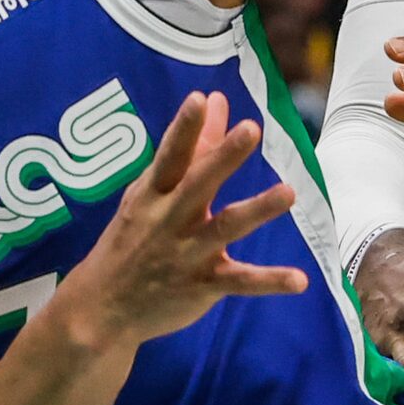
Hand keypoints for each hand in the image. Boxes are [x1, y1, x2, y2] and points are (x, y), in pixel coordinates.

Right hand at [36, 92, 308, 348]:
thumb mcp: (151, 193)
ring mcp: (186, 253)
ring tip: (289, 193)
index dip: (184, 127)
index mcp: (154, 195)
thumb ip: (189, 148)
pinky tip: (300, 280)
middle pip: (198, 184)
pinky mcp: (203, 284)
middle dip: (222, 158)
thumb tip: (212, 98)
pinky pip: (240, 282)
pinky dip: (270, 282)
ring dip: (257, 210)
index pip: (170, 155)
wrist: (103, 306)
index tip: (199, 99)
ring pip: (226, 228)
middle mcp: (169, 220)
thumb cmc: (134, 237)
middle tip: (250, 129)